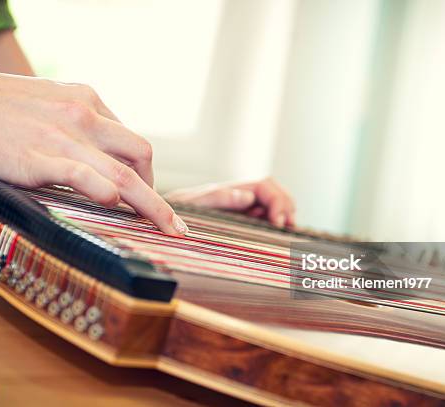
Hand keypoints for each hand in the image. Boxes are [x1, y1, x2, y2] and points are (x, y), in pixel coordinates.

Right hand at [0, 52, 186, 234]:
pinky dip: (106, 192)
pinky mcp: (38, 157)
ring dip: (152, 205)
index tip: (147, 195)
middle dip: (159, 193)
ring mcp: (63, 136)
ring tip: (169, 229)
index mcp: (88, 100)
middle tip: (169, 222)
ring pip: (123, 173)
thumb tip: (99, 158)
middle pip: (140, 155)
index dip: (145, 173)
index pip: (131, 140)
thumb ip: (78, 126)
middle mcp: (84, 115)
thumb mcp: (49, 103)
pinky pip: (84, 175)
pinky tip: (118, 207)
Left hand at [165, 179, 295, 227]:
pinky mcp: (237, 221)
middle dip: (286, 206)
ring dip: (282, 214)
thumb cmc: (171, 211)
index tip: (278, 223)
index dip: (277, 202)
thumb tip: (245, 196)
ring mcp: (238, 208)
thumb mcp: (191, 204)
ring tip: (285, 231)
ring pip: (271, 205)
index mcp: (230, 189)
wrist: (156, 219)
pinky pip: (262, 218)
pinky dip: (273, 224)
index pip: (265, 186)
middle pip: (274, 192)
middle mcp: (237, 196)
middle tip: (288, 227)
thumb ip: (217, 197)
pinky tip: (274, 234)